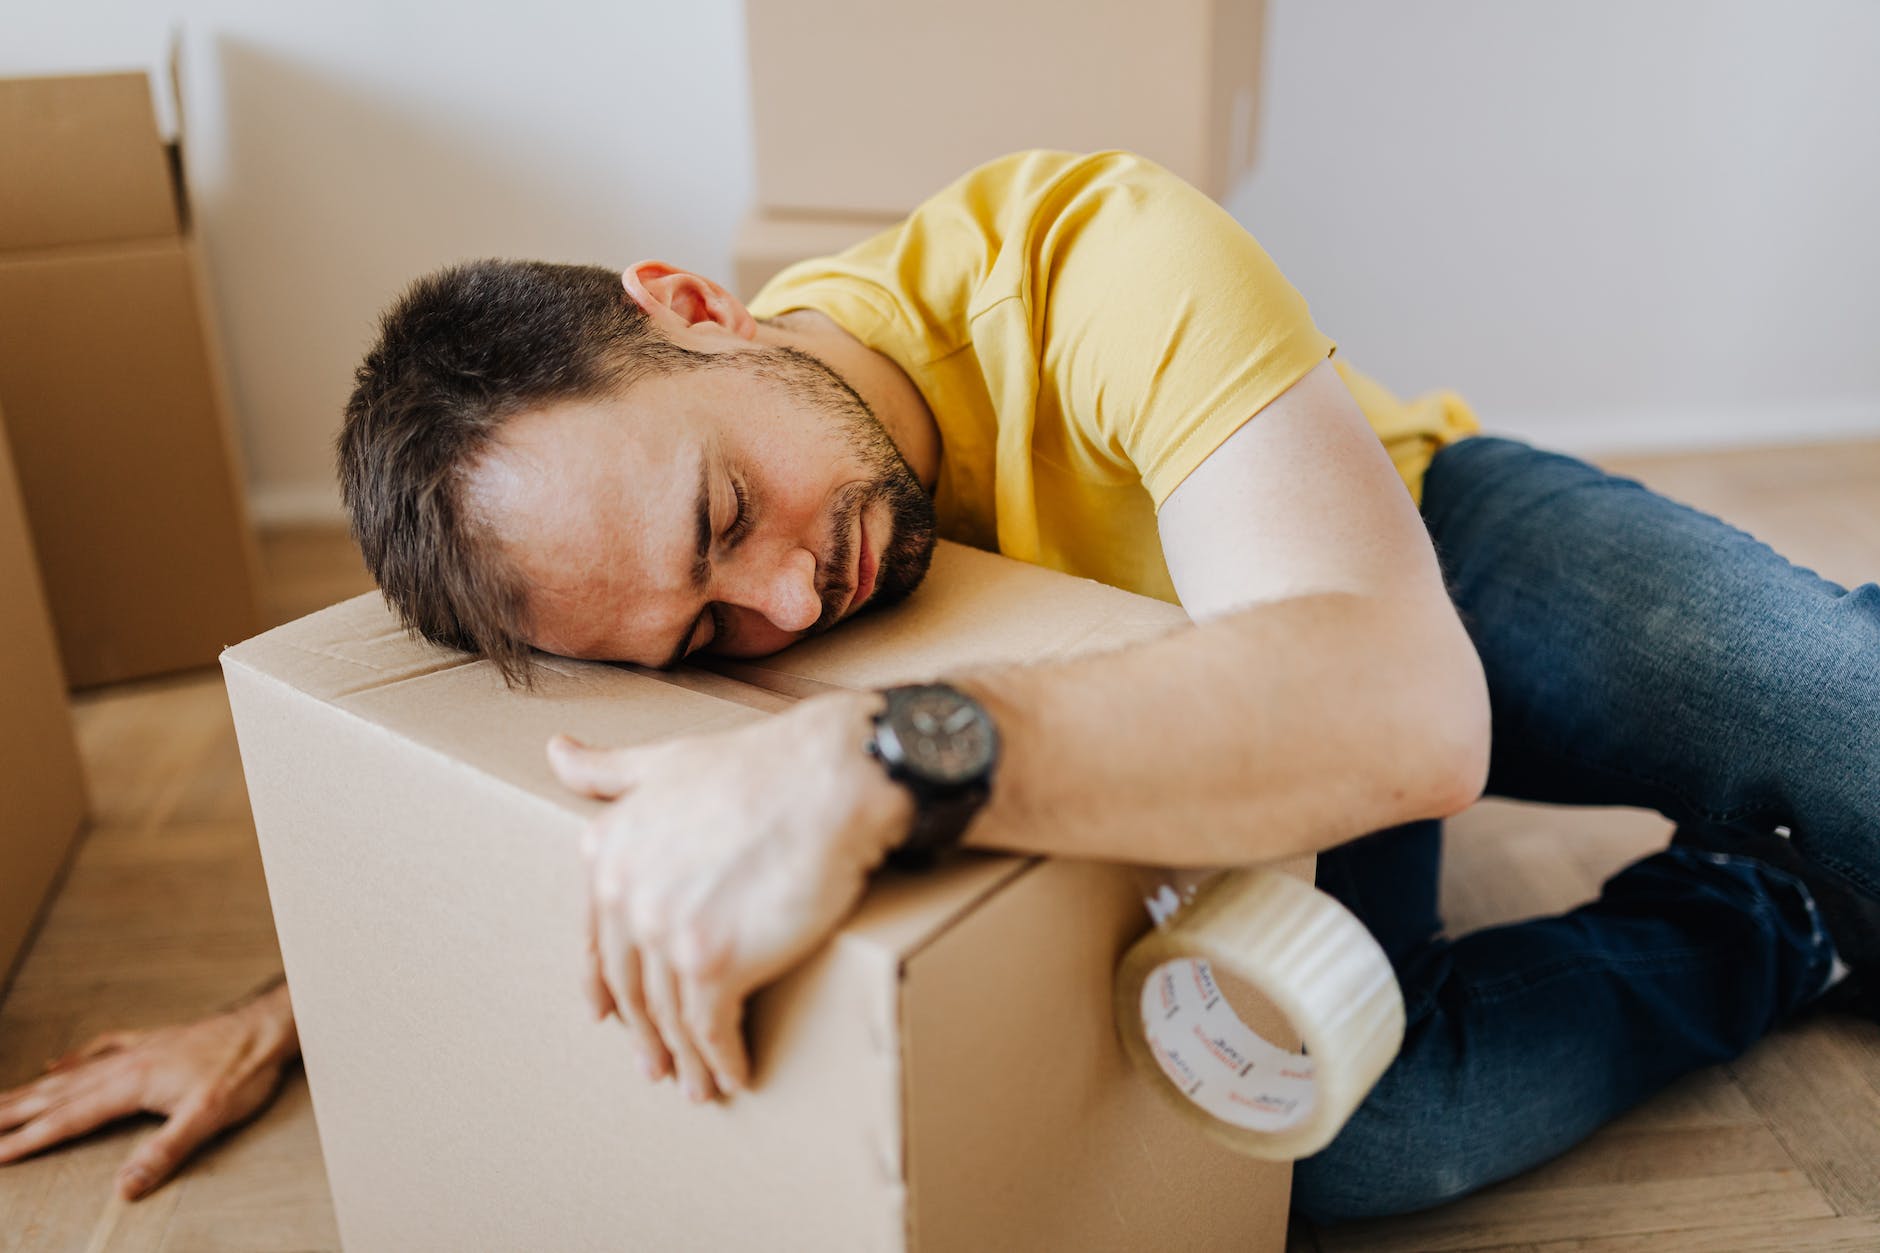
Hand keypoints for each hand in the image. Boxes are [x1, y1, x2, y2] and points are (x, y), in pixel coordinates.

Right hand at [0, 981, 297, 1198]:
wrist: (267, 1024)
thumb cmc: (244, 1070)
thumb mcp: (209, 1117)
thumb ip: (165, 1152)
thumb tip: (126, 1187)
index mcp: (132, 1084)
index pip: (68, 1120)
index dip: (28, 1140)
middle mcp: (126, 1064)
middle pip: (57, 1094)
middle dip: (12, 1113)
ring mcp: (138, 1050)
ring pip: (72, 1073)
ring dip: (32, 1090)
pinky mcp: (153, 1041)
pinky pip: (101, 1049)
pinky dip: (73, 1059)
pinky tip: (56, 1063)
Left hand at [551, 691, 910, 1104]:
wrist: (827, 779)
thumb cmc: (760, 767)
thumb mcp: (667, 762)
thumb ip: (608, 770)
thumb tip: (554, 753)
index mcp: (607, 851)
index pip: (599, 939)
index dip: (605, 984)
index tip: (611, 1017)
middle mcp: (625, 894)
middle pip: (631, 985)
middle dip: (646, 1033)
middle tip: (658, 1064)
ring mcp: (666, 932)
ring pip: (669, 1015)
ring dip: (685, 1058)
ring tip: (700, 1085)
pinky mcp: (716, 962)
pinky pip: (712, 1029)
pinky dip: (722, 1060)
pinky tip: (735, 1075)